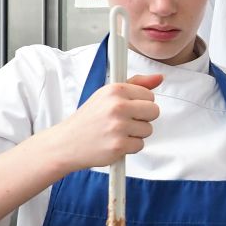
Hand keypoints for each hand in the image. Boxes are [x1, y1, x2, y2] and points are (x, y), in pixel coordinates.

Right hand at [43, 73, 162, 170]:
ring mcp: (118, 126)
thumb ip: (135, 85)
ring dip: (135, 134)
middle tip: (125, 121)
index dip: (140, 104)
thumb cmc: (88, 119)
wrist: (66, 143)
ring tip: (116, 132)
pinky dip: (129, 147)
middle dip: (143, 118)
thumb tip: (159, 77)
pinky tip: (114, 142)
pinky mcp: (119, 146)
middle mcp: (117, 106)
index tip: (127, 108)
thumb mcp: (107, 95)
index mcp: (115, 90)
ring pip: (148, 130)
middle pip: (154, 111)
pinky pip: (140, 146)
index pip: (149, 95)